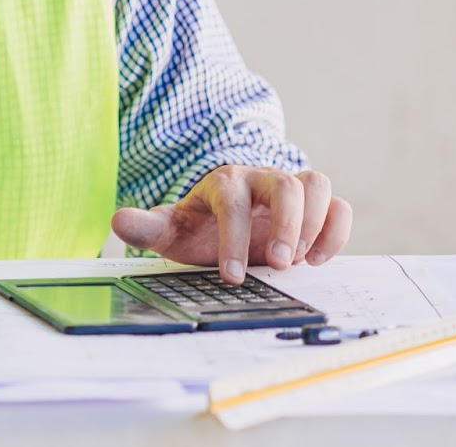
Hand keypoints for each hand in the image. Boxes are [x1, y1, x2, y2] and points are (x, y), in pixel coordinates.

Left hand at [111, 166, 352, 283]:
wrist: (224, 219)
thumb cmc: (199, 225)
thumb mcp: (171, 228)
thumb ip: (147, 226)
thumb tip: (118, 221)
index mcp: (224, 183)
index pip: (232, 200)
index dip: (233, 237)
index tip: (231, 275)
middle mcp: (260, 179)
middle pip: (283, 184)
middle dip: (284, 224)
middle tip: (277, 264)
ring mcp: (290, 189)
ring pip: (316, 183)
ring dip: (313, 222)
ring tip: (299, 260)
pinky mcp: (314, 205)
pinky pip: (337, 205)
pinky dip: (335, 229)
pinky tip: (317, 259)